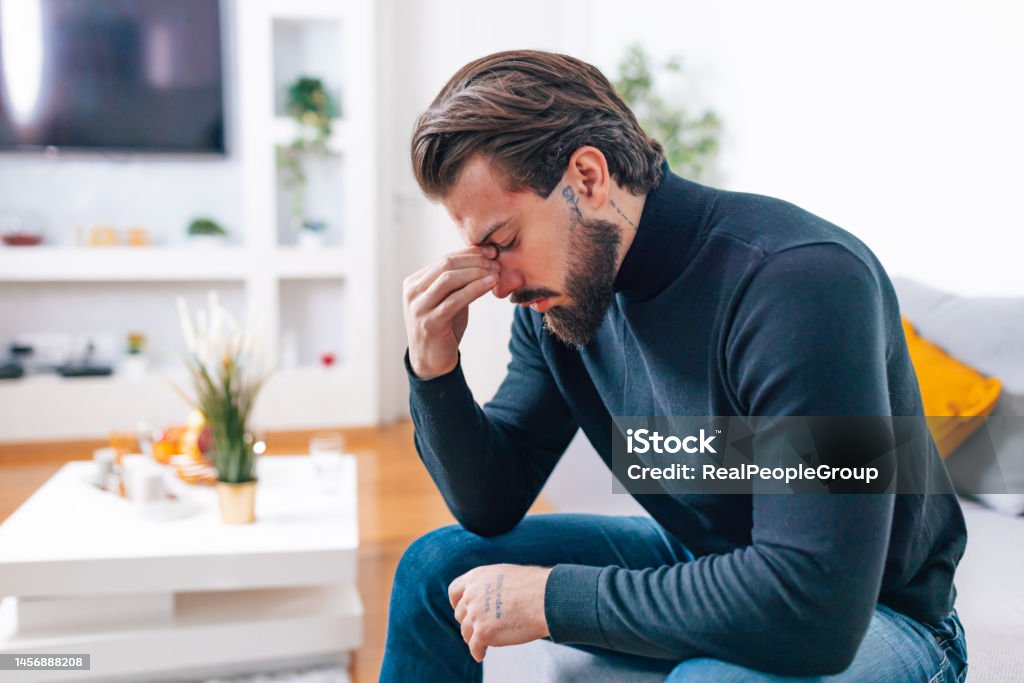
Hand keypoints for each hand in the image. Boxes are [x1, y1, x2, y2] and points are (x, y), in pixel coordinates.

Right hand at [403, 245, 498, 378]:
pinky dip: (475, 288)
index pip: (444, 259)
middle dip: (474, 261)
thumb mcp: (448, 299)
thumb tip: (484, 258)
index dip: (470, 252)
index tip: (492, 252)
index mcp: (414, 282)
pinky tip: (490, 284)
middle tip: (496, 262)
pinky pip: (455, 299)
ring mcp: (418, 307)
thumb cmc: (443, 328)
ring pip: (449, 279)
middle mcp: (412, 292)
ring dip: (476, 273)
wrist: (432, 361)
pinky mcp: (430, 322)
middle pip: (446, 264)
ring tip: (496, 273)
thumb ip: (458, 282)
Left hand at [448, 563, 552, 661]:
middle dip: (469, 622)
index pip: (454, 592)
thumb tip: (487, 599)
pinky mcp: (483, 632)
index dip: (457, 603)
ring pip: (466, 632)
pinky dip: (478, 652)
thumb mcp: (505, 575)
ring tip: (484, 642)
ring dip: (474, 638)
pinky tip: (482, 654)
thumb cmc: (535, 586)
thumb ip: (490, 585)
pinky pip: (474, 648)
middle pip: (460, 615)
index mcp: (476, 577)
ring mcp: (475, 614)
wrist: (546, 597)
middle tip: (481, 628)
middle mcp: (471, 594)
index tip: (463, 611)